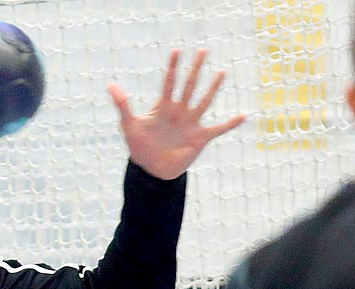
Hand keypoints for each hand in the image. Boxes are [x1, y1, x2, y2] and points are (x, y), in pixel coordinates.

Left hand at [110, 49, 246, 180]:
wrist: (152, 171)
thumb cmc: (140, 147)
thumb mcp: (129, 125)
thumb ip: (123, 105)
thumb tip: (110, 85)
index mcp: (163, 106)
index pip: (169, 82)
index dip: (173, 67)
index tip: (177, 51)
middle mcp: (179, 111)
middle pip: (189, 86)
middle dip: (195, 69)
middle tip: (203, 51)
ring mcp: (191, 123)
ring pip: (204, 101)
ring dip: (213, 88)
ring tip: (222, 72)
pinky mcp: (200, 137)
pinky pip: (219, 129)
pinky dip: (231, 123)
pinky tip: (244, 115)